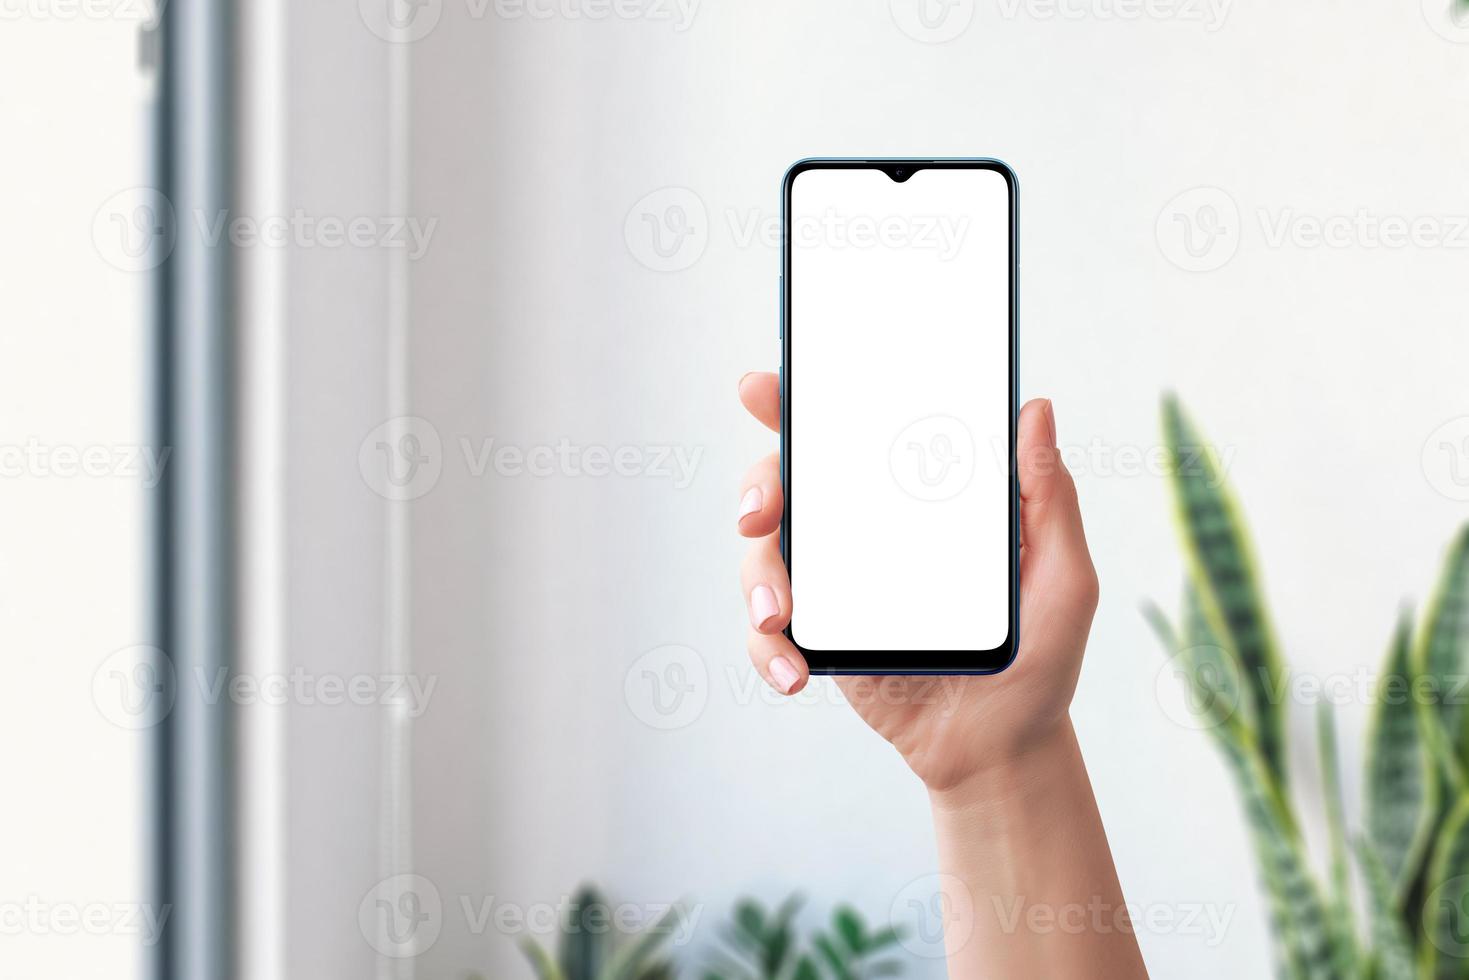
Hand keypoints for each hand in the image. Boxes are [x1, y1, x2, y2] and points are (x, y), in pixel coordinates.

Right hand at [737, 372, 1099, 794]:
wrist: (1002, 750)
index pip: (854, 436)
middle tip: (758, 514)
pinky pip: (766, 633)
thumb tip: (1037, 410)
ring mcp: (836, 587)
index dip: (802, 403)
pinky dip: (766, 648)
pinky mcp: (820, 640)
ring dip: (758, 579)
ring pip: (764, 556)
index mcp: (917, 502)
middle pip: (790, 485)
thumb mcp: (1061, 578)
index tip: (764, 389)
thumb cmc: (1037, 657)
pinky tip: (795, 673)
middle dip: (759, 487)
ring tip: (780, 617)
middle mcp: (866, 533)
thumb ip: (1049, 500)